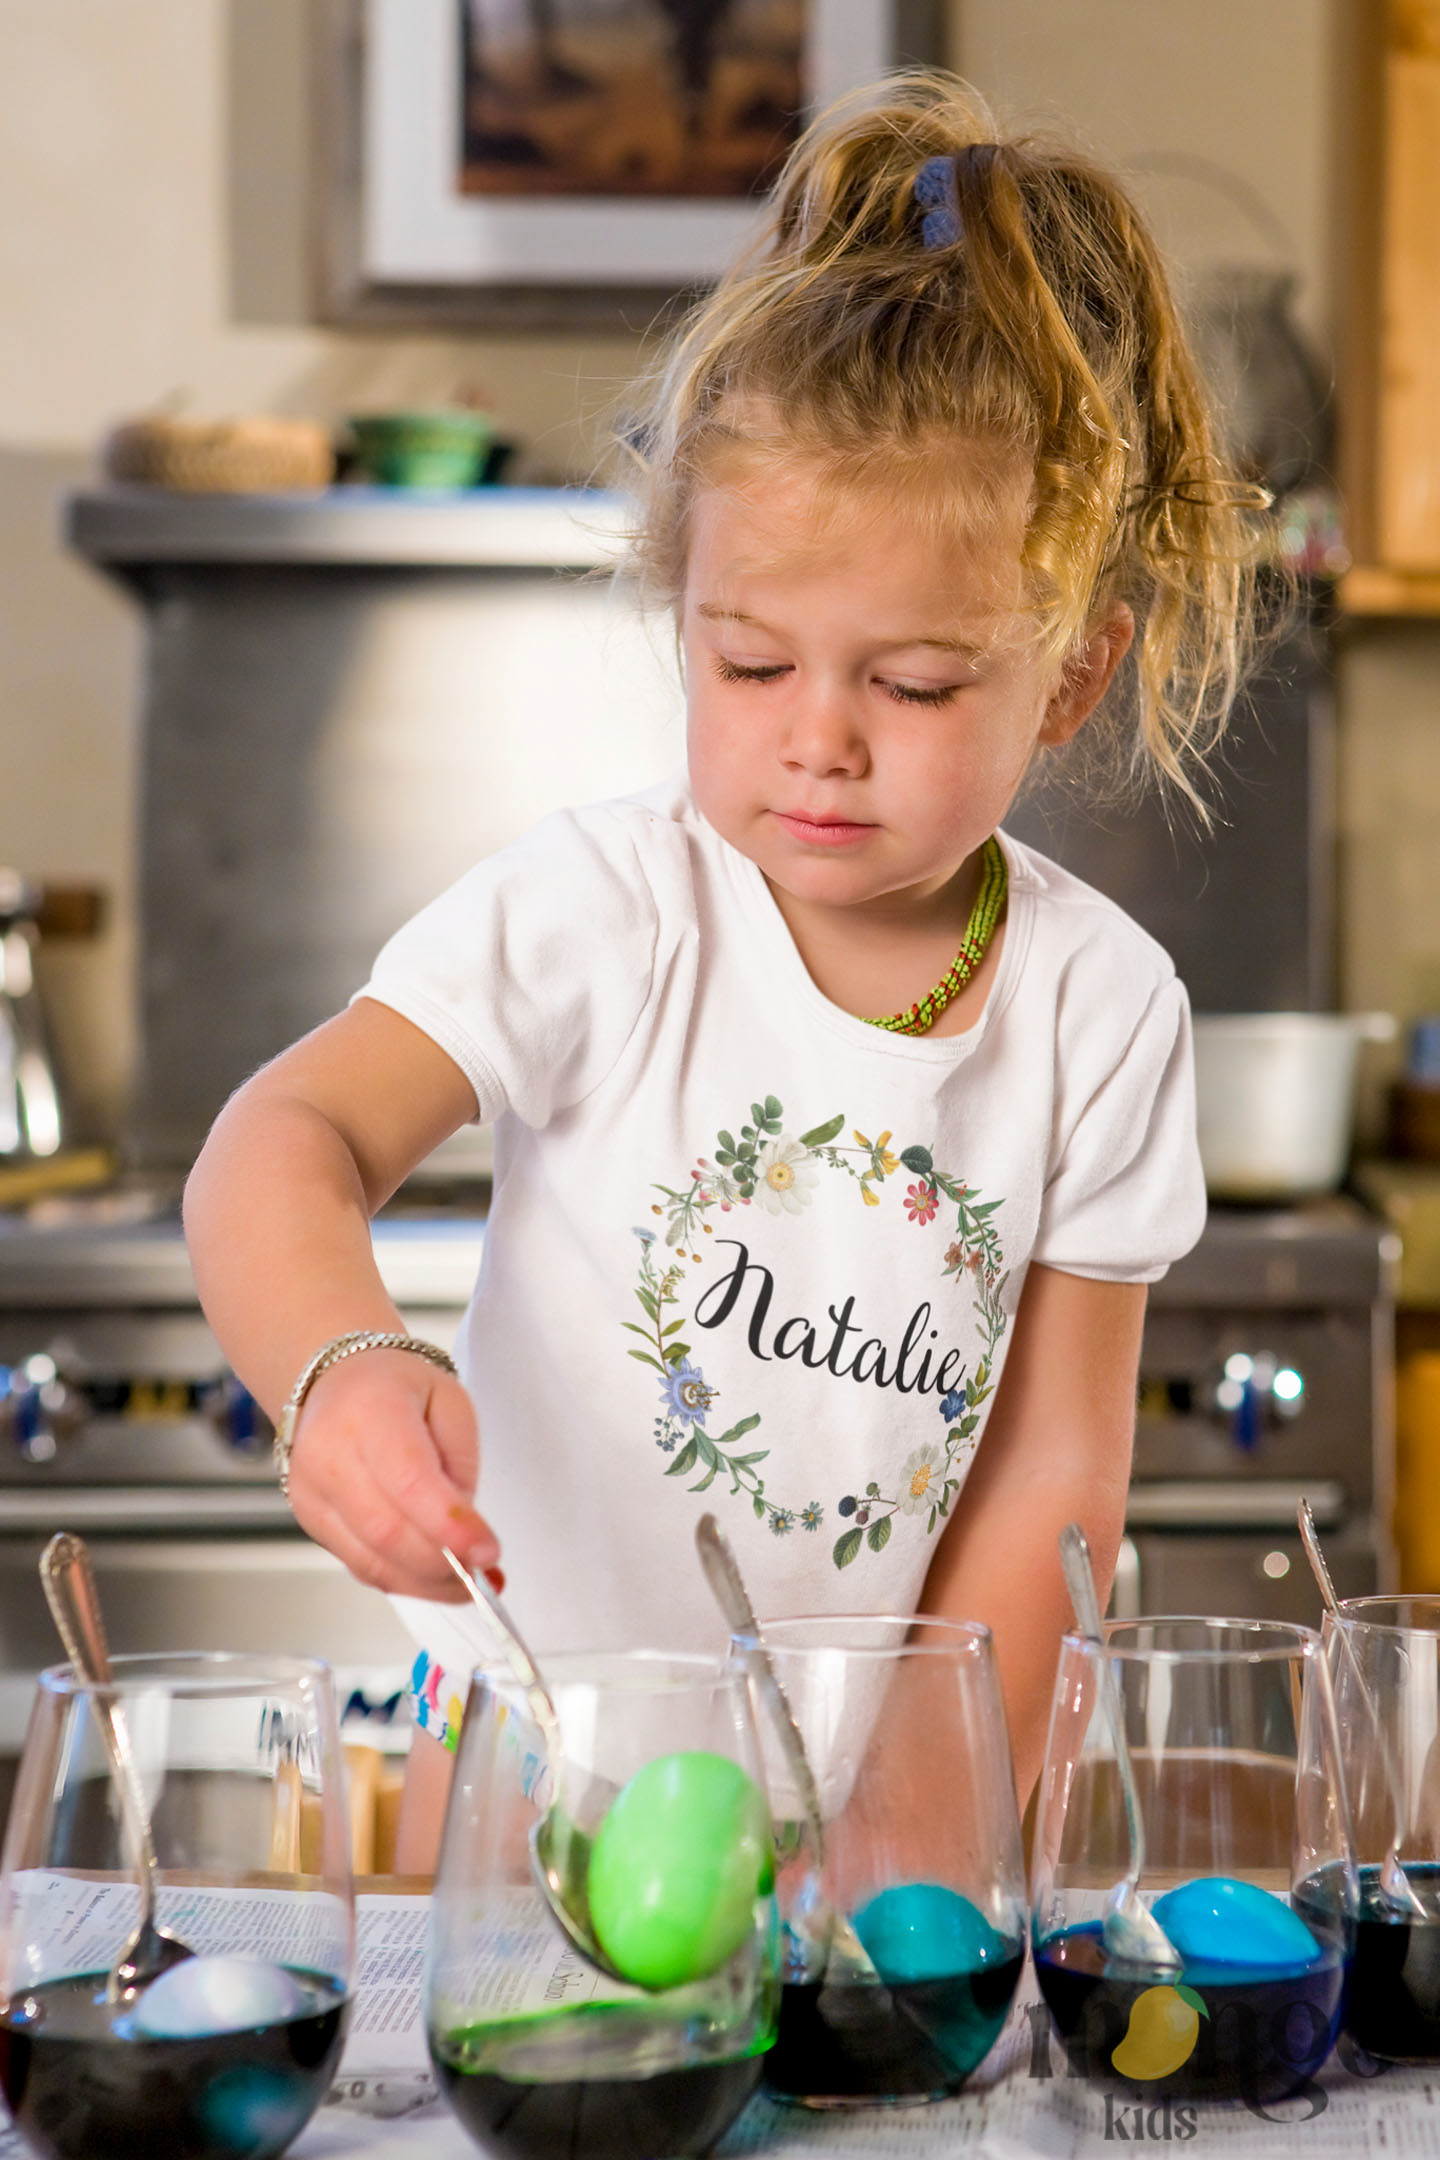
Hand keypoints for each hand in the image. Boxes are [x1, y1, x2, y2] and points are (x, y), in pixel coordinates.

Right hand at [283, 1349, 501, 1599]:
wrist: (334, 1382)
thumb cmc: (394, 1387)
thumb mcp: (450, 1401)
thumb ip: (460, 1465)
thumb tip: (463, 1531)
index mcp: (371, 1413)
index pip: (409, 1481)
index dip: (450, 1525)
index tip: (488, 1551)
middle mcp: (330, 1456)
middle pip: (388, 1531)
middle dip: (443, 1564)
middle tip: (484, 1573)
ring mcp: (312, 1494)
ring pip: (371, 1560)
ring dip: (426, 1583)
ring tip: (466, 1582)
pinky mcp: (310, 1521)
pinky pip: (359, 1565)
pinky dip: (402, 1579)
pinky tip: (433, 1578)